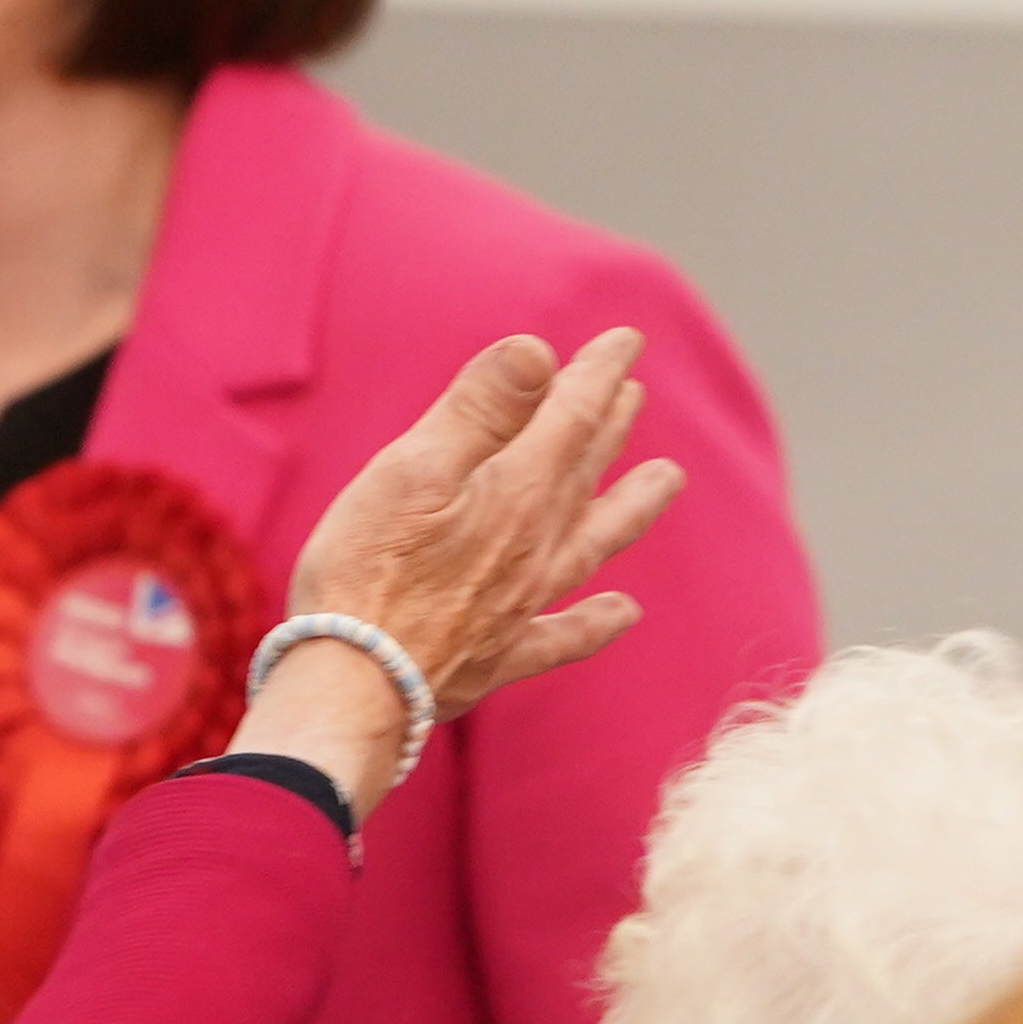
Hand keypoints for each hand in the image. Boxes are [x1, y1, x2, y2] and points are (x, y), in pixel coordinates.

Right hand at [234, 331, 683, 820]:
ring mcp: (521, 605)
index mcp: (516, 494)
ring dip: (630, 507)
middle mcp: (535, 548)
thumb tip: (539, 354)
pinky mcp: (498, 657)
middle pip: (584, 474)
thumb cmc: (367, 570)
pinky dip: (596, 622)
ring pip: (594, 543)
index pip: (571, 418)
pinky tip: (625, 613)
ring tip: (668, 480)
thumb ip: (479, 410)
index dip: (598, 374)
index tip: (626, 340)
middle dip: (609, 426)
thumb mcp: (413, 469)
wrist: (354, 684)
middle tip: (633, 392)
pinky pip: (563, 636)